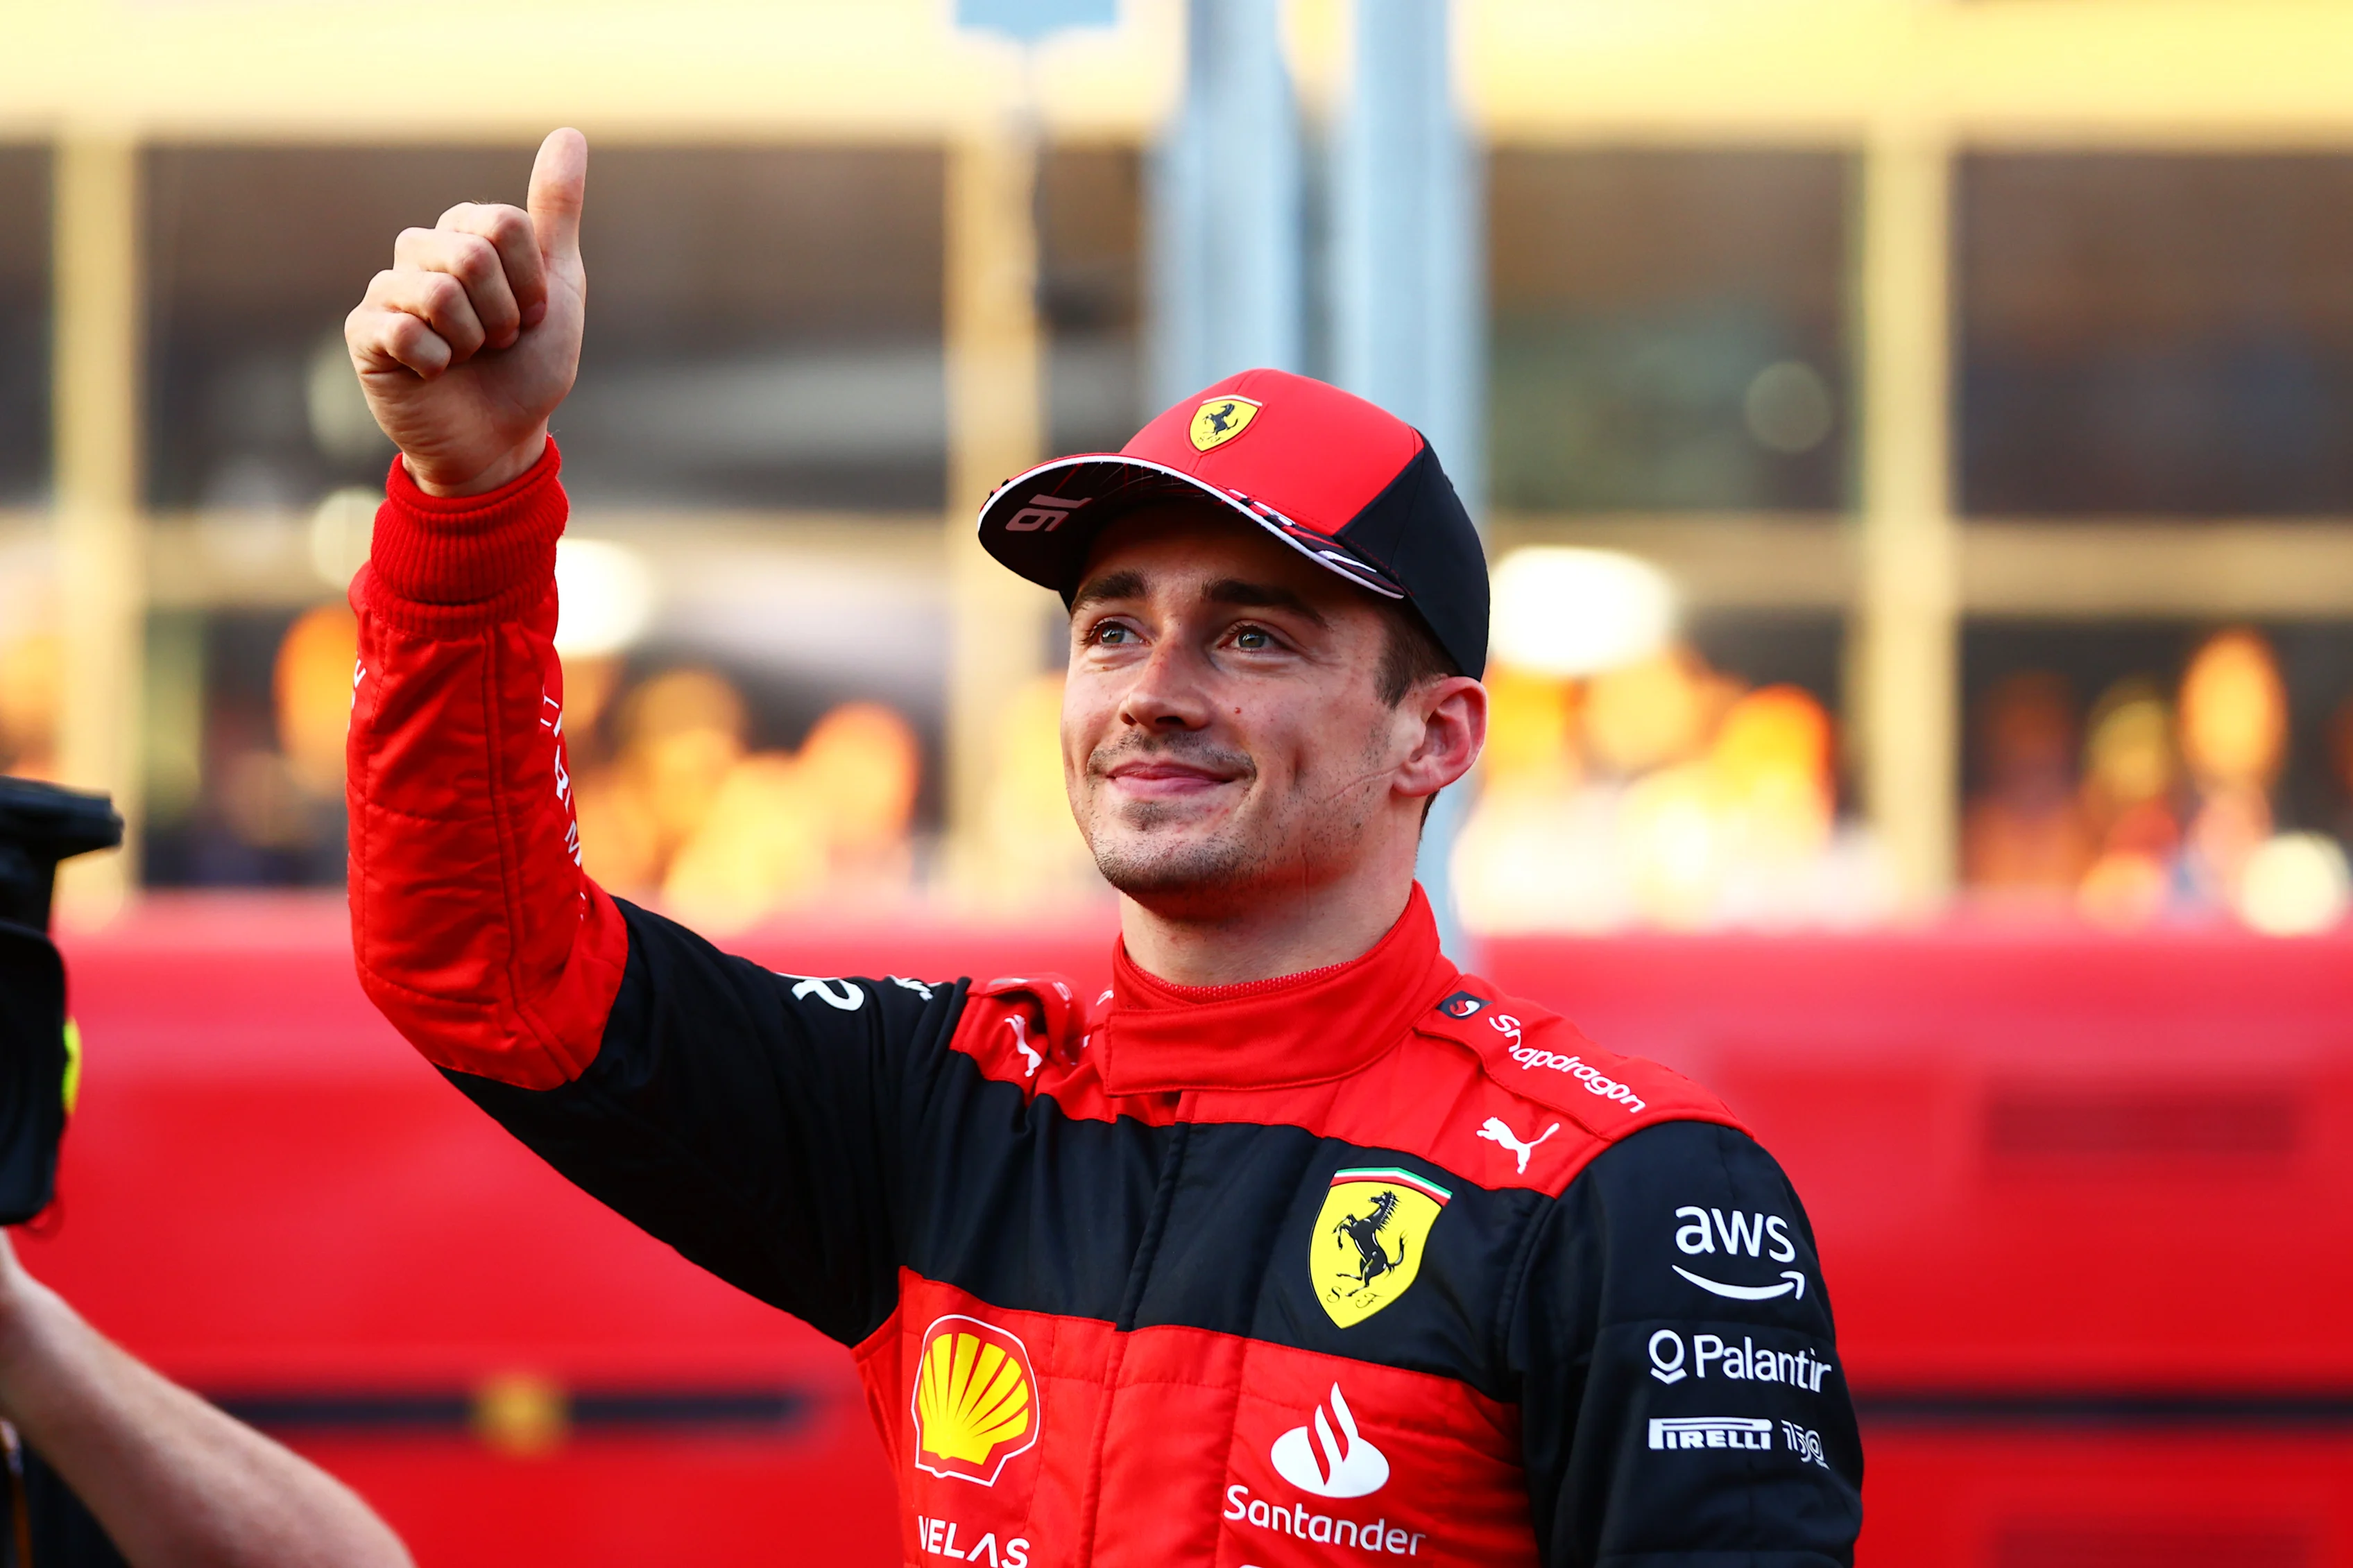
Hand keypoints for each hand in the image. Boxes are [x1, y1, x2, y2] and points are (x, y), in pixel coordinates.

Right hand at [344, 128, 587, 495]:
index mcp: (465, 233)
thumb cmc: (528, 366)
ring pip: (438, 291)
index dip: (531, 283)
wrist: (502, 440)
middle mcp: (420, 252)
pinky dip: (436, 363)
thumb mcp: (559, 287)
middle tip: (497, 342)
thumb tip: (568, 133)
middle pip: (472, 254)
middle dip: (504, 314)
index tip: (530, 314)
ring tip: (467, 358)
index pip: (505, 224)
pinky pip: (401, 330)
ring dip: (472, 340)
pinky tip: (434, 374)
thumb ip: (556, 213)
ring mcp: (387, 291)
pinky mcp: (364, 335)